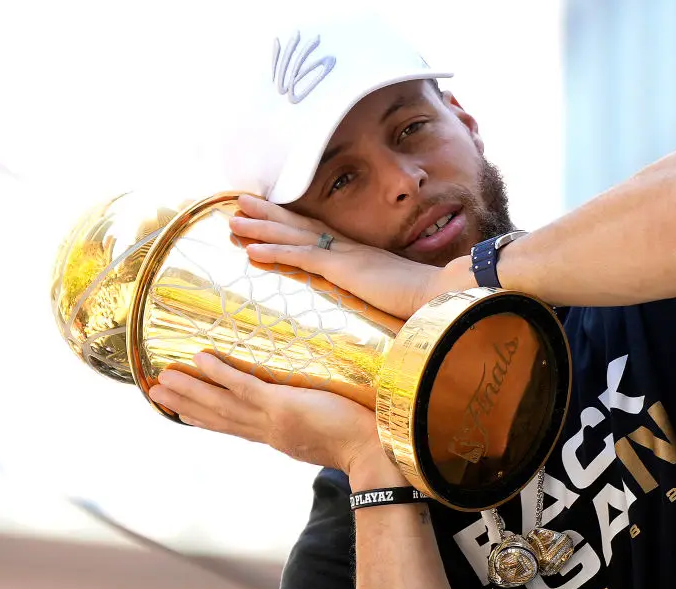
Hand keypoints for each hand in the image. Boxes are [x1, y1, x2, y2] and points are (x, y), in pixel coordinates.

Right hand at [148, 352, 398, 480]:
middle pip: (218, 417)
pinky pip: (243, 386)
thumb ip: (322, 425)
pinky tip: (199, 359)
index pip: (237, 427)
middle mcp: (269, 432)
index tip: (188, 414)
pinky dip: (220, 374)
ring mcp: (272, 419)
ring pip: (221, 403)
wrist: (376, 456)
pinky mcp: (282, 405)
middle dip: (186, 406)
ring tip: (160, 381)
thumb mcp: (334, 435)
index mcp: (279, 438)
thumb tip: (325, 413)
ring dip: (190, 391)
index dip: (209, 419)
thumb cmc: (366, 444)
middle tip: (156, 394)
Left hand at [230, 195, 473, 319]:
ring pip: (294, 235)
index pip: (318, 233)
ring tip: (233, 221)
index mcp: (359, 253)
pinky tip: (252, 250)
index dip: (290, 222)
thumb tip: (374, 296)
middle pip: (300, 225)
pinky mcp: (344, 269)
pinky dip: (275, 251)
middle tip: (238, 203)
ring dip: (261, 228)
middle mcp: (348, 248)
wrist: (442, 295)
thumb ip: (378, 288)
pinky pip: (302, 257)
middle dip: (267, 213)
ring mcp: (345, 256)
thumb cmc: (424, 298)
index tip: (267, 213)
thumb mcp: (393, 290)